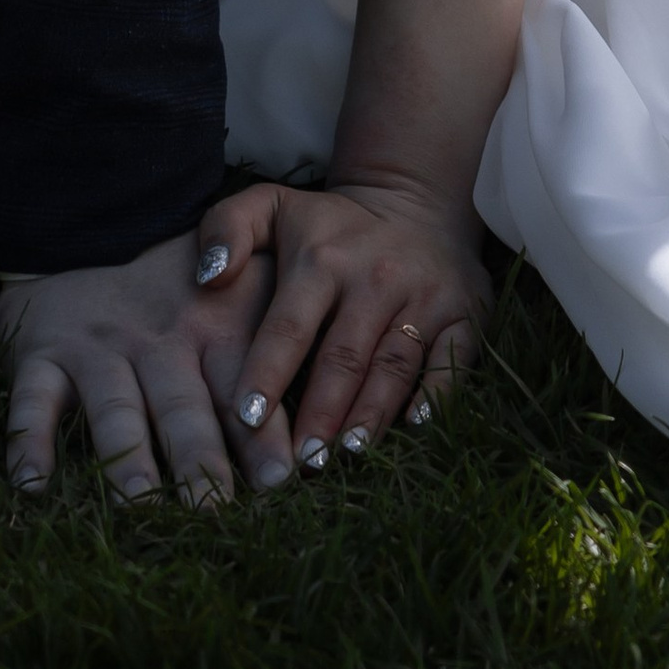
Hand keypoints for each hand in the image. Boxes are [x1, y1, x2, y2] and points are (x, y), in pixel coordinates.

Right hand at [0, 225, 293, 503]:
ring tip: (141, 503)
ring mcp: (97, 348)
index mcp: (211, 328)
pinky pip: (32, 400)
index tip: (284, 478)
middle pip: (180, 405)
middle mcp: (156, 340)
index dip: (261, 431)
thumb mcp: (239, 283)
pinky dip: (27, 441)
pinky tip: (32, 486)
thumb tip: (338, 397)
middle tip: (214, 512)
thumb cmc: (181, 279)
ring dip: (125, 455)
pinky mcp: (43, 355)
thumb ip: (280, 327)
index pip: (241, 384)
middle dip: (198, 459)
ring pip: (113, 407)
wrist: (87, 225)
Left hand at [201, 173, 492, 465]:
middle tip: (299, 464)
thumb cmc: (327, 225)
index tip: (247, 421)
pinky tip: (416, 428)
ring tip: (347, 456)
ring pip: (394, 364)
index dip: (268, 374)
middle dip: (320, 414)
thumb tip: (206, 279)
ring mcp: (423, 296)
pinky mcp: (462, 314)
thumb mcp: (270, 206)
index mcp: (321, 259)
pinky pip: (452, 360)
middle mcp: (374, 278)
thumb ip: (226, 230)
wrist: (413, 203)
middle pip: (344, 357)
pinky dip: (437, 396)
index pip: (289, 325)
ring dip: (371, 415)